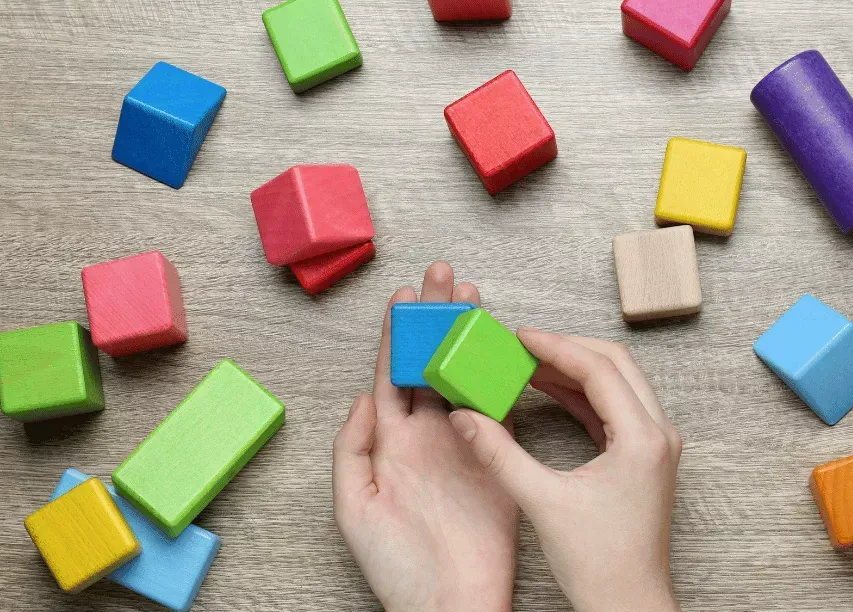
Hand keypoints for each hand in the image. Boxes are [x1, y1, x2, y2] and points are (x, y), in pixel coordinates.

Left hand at [333, 262, 517, 611]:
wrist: (451, 602)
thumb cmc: (396, 567)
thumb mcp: (355, 509)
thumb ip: (352, 451)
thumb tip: (364, 398)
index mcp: (390, 444)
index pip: (392, 375)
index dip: (397, 335)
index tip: (404, 296)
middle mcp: (426, 436)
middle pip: (429, 363)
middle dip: (435, 318)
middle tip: (441, 274)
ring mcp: (462, 443)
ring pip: (464, 374)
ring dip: (468, 336)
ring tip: (471, 296)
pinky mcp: (495, 456)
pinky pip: (498, 406)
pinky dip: (499, 373)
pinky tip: (500, 344)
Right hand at [448, 329, 682, 611]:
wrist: (629, 604)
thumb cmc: (600, 564)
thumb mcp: (542, 502)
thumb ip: (500, 454)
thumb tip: (465, 416)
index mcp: (642, 439)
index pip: (599, 369)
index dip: (555, 347)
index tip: (520, 336)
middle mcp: (658, 434)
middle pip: (615, 364)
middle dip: (567, 349)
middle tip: (523, 344)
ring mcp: (655, 445)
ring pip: (617, 382)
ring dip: (575, 369)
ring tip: (528, 363)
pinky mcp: (644, 457)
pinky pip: (615, 408)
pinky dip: (582, 394)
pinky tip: (547, 390)